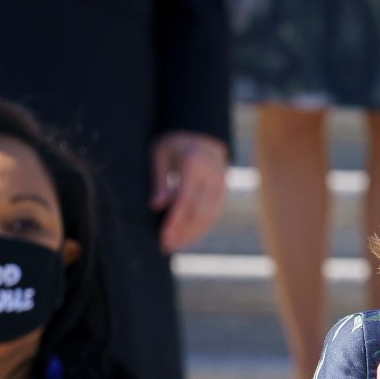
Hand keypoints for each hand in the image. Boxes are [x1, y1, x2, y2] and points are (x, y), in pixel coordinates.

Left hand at [150, 131, 227, 252]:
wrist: (202, 132)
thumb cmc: (175, 143)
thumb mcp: (160, 154)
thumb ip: (159, 180)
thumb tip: (156, 207)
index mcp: (194, 166)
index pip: (185, 201)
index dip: (174, 222)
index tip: (163, 236)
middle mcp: (212, 177)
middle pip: (198, 213)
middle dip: (181, 232)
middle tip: (164, 246)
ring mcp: (221, 185)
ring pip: (209, 217)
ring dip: (192, 234)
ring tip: (174, 245)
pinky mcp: (223, 191)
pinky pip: (213, 214)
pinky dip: (200, 228)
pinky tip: (187, 237)